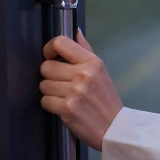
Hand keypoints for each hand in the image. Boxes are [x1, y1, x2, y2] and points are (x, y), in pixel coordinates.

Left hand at [40, 30, 122, 150]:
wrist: (115, 128)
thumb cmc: (106, 98)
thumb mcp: (101, 70)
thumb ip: (85, 50)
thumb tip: (75, 31)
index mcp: (92, 62)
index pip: (60, 43)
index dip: (49, 49)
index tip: (51, 57)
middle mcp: (83, 74)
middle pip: (46, 66)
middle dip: (50, 76)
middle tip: (62, 84)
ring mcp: (75, 92)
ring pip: (43, 84)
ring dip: (50, 92)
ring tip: (65, 97)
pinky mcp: (67, 109)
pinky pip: (45, 100)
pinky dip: (51, 105)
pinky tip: (63, 107)